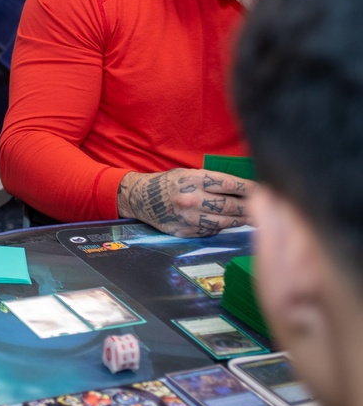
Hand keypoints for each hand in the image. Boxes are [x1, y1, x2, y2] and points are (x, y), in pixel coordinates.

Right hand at [117, 168, 253, 236]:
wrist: (141, 198)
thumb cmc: (168, 183)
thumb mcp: (188, 174)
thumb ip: (211, 181)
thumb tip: (243, 189)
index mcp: (193, 179)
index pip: (229, 184)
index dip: (250, 188)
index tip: (264, 190)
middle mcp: (191, 198)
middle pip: (230, 206)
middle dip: (250, 207)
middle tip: (265, 209)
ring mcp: (187, 217)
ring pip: (224, 222)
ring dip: (240, 221)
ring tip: (252, 219)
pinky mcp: (184, 231)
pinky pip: (210, 232)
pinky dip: (221, 228)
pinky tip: (227, 224)